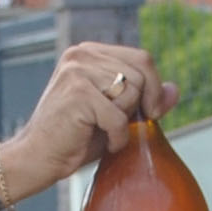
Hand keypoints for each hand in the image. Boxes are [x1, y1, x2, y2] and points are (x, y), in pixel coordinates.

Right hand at [0, 43, 171, 193]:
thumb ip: (144, 100)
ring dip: (124, 122)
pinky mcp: (78, 93)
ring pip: (132, 93)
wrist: (36, 158)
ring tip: (103, 133)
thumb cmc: (75, 138)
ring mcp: (77, 71)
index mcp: (89, 52)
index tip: (149, 112)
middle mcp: (81, 55)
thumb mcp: (116, 115)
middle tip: (120, 127)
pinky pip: (118, 118)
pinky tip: (100, 141)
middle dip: (139, 106)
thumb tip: (175, 89)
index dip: (154, 86)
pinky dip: (116, 137)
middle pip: (141, 73)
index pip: (141, 58)